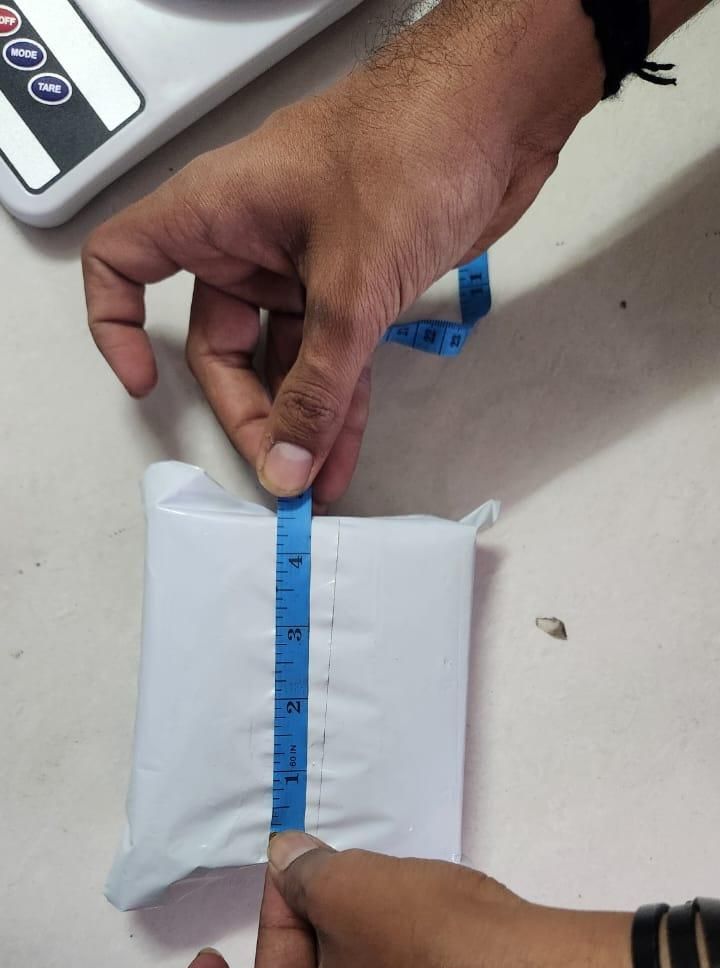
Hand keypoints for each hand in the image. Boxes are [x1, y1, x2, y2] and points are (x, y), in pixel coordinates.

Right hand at [83, 1, 603, 505]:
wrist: (499, 109)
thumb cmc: (412, 143)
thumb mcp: (349, 287)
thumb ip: (316, 386)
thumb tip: (286, 458)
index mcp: (216, 212)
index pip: (125, 262)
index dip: (118, 326)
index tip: (146, 385)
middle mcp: (251, 236)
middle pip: (218, 341)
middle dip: (246, 409)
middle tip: (277, 467)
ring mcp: (304, 258)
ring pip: (281, 356)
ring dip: (299, 418)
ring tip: (315, 478)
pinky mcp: (356, 276)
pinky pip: (332, 353)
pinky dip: (338, 399)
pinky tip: (343, 449)